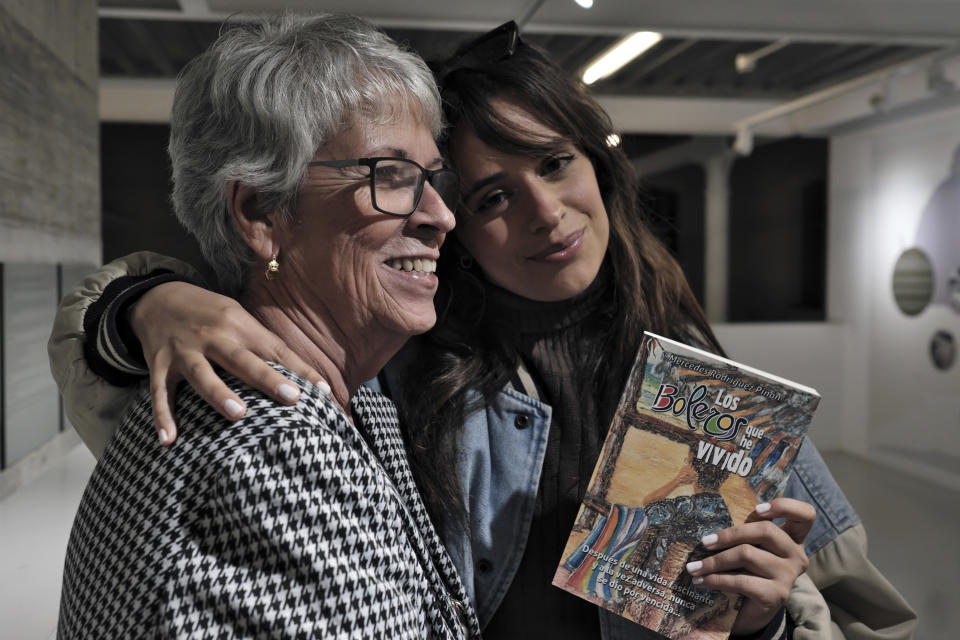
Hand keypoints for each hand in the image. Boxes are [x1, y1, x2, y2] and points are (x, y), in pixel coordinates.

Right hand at [128, 281, 322, 443]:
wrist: (155, 297)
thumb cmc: (209, 313)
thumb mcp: (237, 317)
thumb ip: (261, 344)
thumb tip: (298, 375)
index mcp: (238, 324)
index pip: (276, 349)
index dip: (300, 370)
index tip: (324, 391)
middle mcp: (213, 336)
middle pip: (242, 360)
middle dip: (267, 378)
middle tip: (292, 398)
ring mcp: (183, 350)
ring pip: (201, 374)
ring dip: (219, 394)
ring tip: (238, 414)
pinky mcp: (158, 364)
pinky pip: (159, 392)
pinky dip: (162, 415)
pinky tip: (168, 439)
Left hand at [684, 497, 814, 633]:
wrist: (752, 613)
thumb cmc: (749, 573)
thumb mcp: (751, 549)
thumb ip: (746, 534)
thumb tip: (710, 519)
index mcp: (793, 539)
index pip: (805, 514)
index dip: (785, 506)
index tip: (757, 508)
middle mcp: (796, 556)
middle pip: (766, 530)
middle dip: (730, 534)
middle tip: (705, 541)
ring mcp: (788, 576)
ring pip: (747, 554)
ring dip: (714, 561)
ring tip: (694, 567)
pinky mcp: (776, 595)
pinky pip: (740, 580)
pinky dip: (716, 579)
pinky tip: (702, 581)